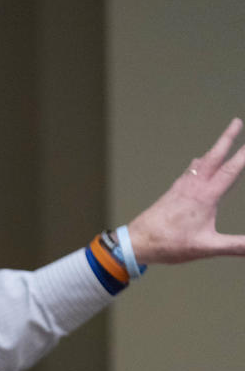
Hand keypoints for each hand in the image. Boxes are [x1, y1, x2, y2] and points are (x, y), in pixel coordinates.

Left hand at [128, 117, 244, 263]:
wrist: (136, 242)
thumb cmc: (169, 244)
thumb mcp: (207, 247)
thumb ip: (236, 246)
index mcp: (204, 197)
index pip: (230, 170)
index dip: (244, 155)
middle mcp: (192, 188)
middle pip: (213, 157)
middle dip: (226, 138)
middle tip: (236, 122)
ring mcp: (180, 189)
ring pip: (200, 164)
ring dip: (214, 150)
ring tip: (222, 140)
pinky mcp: (172, 193)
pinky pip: (189, 172)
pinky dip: (199, 164)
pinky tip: (197, 165)